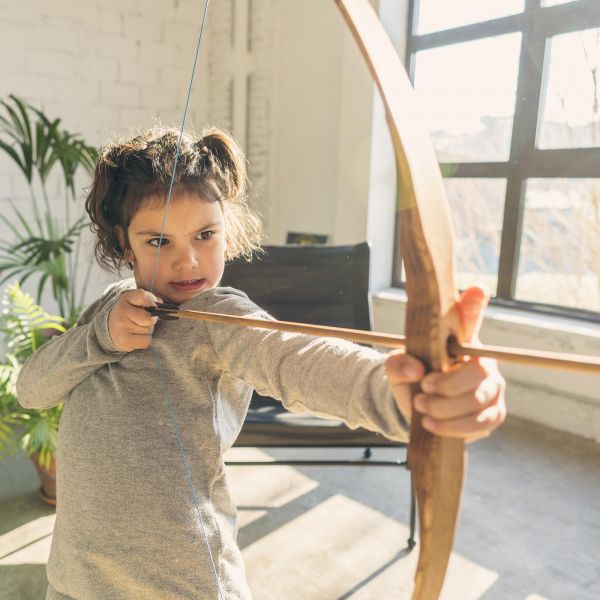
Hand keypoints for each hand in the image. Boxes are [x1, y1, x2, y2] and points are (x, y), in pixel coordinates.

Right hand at [107, 289, 159, 351]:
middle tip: (144, 320)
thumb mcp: (137, 300)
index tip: (151, 306)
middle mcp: (121, 311)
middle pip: (149, 318)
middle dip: (151, 320)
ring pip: (149, 330)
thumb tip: (160, 304)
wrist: (111, 327)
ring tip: (137, 328)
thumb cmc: (130, 313)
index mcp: (126, 297)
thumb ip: (150, 300)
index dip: (152, 302)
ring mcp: (121, 327)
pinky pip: (146, 341)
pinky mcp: (123, 341)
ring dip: (147, 330)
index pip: (144, 296)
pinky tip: (136, 336)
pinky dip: (145, 340)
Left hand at [385, 286, 505, 442]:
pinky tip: (431, 424)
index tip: (477, 289)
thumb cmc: (412, 377)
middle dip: (448, 385)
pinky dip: (453, 426)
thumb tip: (416, 370)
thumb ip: (399, 363)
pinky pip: (481, 423)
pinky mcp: (492, 415)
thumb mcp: (397, 366)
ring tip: (421, 406)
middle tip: (422, 388)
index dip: (474, 305)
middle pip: (478, 372)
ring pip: (478, 401)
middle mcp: (484, 362)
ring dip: (445, 407)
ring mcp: (492, 389)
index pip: (471, 317)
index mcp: (462, 341)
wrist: (416, 407)